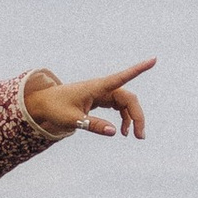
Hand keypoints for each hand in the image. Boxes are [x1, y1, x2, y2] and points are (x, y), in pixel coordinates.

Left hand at [26, 60, 151, 138]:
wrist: (44, 103)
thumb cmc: (56, 108)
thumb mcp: (73, 119)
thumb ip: (92, 125)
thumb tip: (113, 132)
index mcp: (97, 87)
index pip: (121, 77)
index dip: (138, 69)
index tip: (154, 60)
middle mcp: (103, 88)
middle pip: (128, 98)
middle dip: (137, 116)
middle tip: (140, 136)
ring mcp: (103, 93)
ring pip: (125, 103)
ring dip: (132, 118)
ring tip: (134, 136)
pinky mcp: (101, 99)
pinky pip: (118, 107)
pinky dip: (123, 118)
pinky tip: (123, 131)